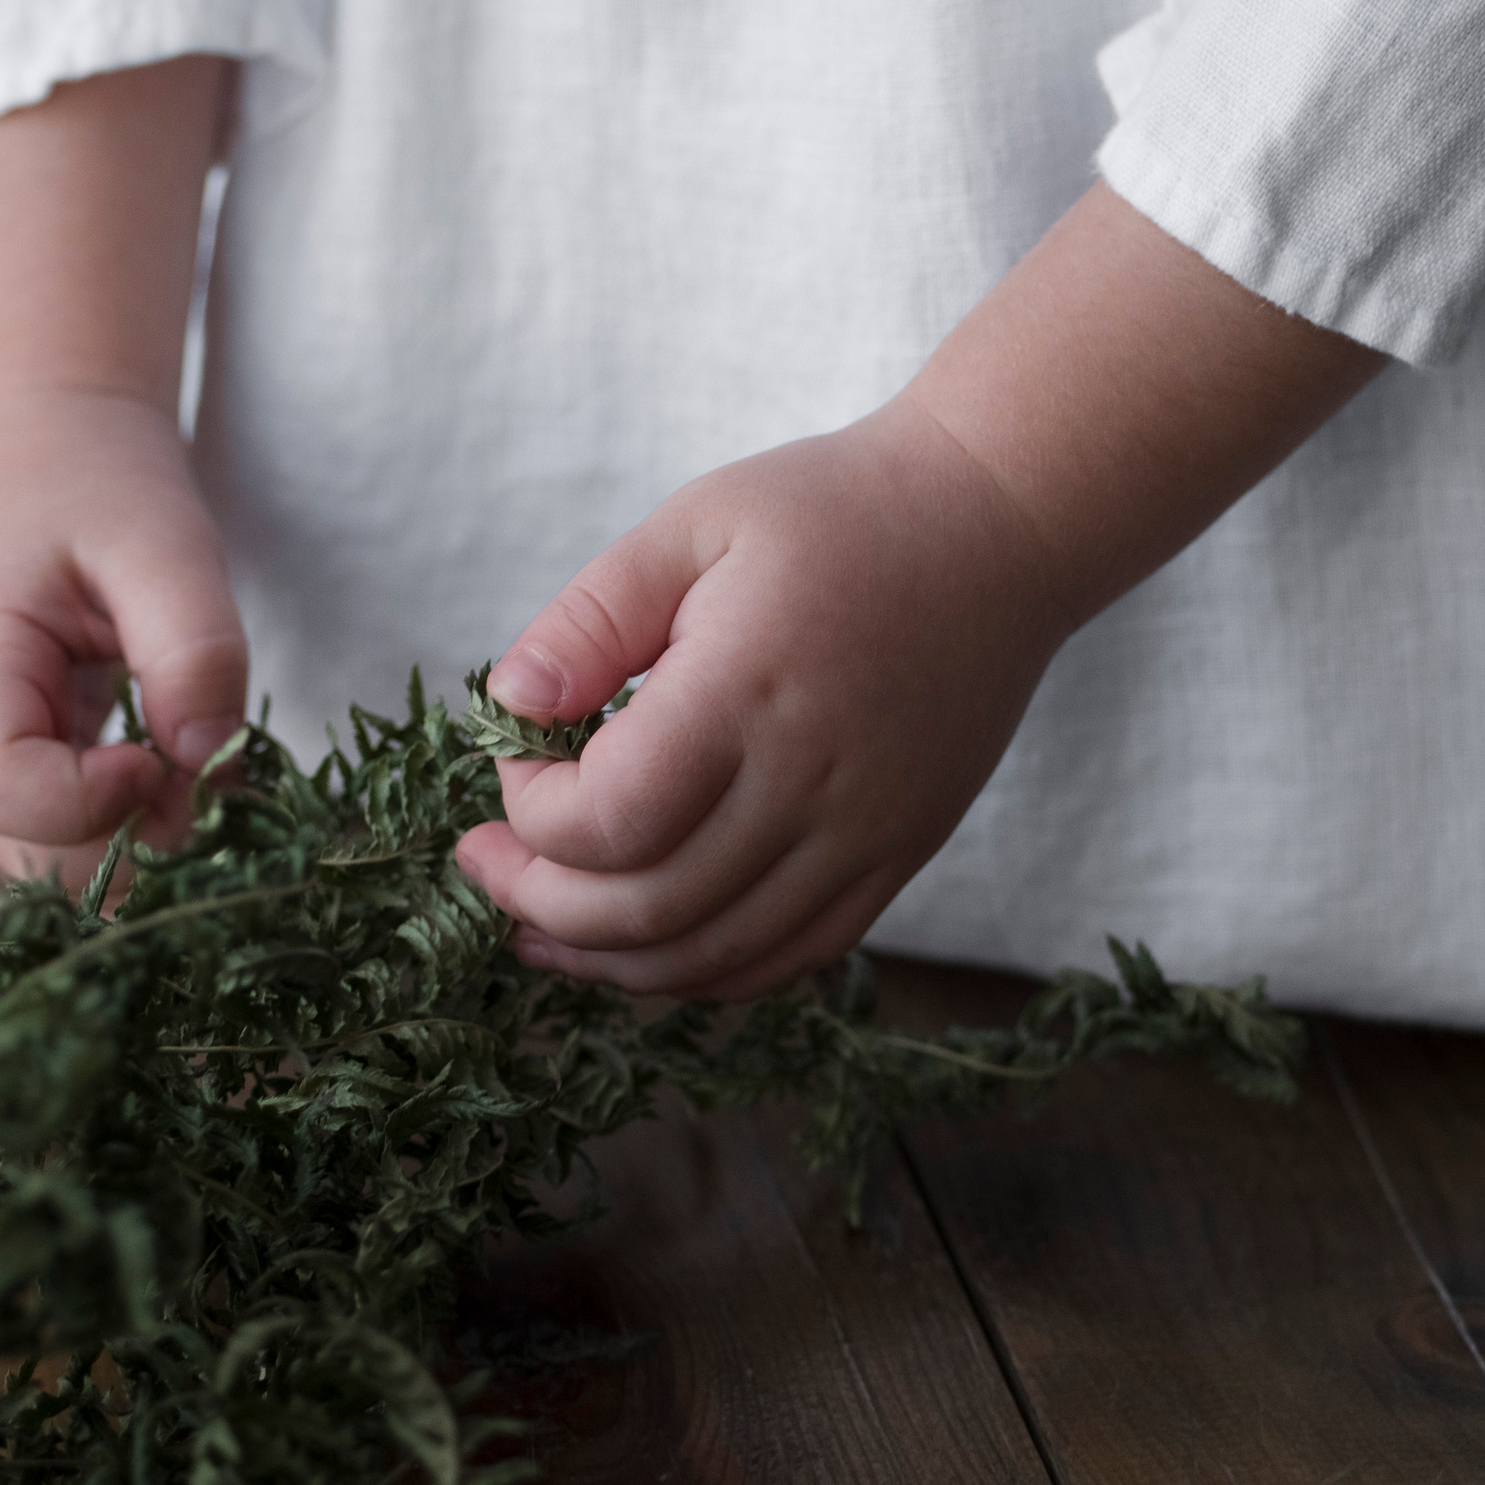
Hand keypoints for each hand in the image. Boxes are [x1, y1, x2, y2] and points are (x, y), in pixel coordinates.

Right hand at [0, 389, 246, 890]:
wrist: (58, 444)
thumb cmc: (98, 479)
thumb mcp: (163, 541)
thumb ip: (192, 649)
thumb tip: (215, 761)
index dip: (88, 802)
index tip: (165, 756)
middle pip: (31, 856)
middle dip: (136, 840)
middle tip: (214, 770)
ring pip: (60, 865)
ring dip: (147, 841)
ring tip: (204, 761)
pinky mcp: (29, 766)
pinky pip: (80, 835)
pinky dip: (146, 824)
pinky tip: (189, 767)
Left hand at [454, 399, 1069, 999]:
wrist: (998, 527)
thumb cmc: (831, 513)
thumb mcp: (693, 525)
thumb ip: (591, 618)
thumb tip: (508, 705)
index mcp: (747, 692)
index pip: (609, 819)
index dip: (532, 815)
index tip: (514, 762)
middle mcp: (813, 783)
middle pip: (648, 909)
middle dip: (539, 902)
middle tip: (486, 865)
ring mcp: (866, 835)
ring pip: (713, 956)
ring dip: (604, 959)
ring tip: (535, 928)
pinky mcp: (899, 856)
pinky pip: (787, 958)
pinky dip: (699, 971)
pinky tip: (639, 944)